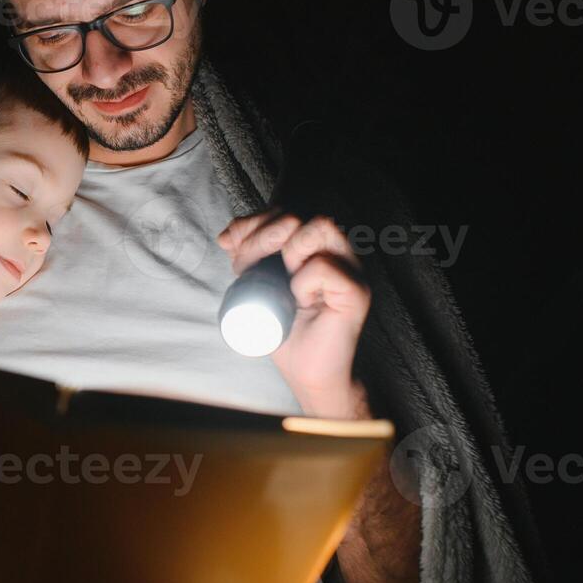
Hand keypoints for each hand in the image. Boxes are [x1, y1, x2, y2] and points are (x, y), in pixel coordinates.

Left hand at [218, 211, 369, 416]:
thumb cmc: (283, 331)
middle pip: (298, 214)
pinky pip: (324, 267)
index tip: (232, 246)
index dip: (253, 222)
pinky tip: (301, 302)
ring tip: (287, 285)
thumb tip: (226, 237)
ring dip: (289, 253)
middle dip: (261, 237)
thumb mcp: (255, 287)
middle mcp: (335, 251)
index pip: (284, 210)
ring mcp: (350, 268)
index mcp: (313, 246)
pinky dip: (304, 283)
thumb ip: (246, 258)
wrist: (306, 373)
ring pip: (318, 227)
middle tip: (251, 269)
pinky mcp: (356, 291)